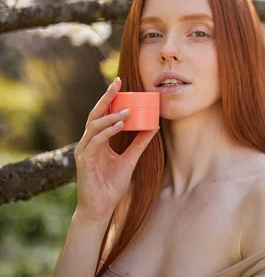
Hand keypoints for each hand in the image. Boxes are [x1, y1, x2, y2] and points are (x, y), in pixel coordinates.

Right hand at [73, 77, 159, 222]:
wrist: (101, 207)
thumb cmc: (112, 185)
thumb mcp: (131, 159)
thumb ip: (140, 143)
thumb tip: (155, 125)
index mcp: (98, 140)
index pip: (103, 114)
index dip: (110, 98)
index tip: (120, 83)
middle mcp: (88, 142)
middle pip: (95, 114)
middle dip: (106, 98)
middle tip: (117, 83)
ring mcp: (84, 150)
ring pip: (95, 126)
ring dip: (111, 116)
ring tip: (127, 111)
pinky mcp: (83, 160)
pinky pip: (95, 142)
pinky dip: (107, 131)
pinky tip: (119, 125)